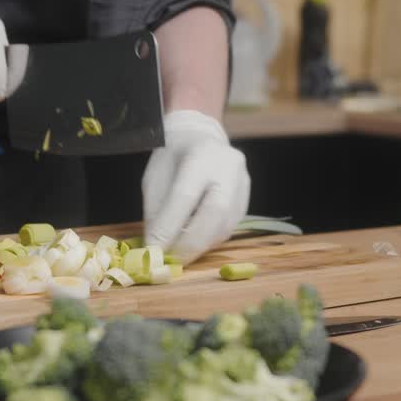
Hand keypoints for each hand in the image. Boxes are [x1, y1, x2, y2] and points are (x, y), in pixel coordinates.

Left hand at [143, 110, 249, 262]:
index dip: (169, 228)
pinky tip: (193, 243)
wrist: (199, 138)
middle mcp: (228, 167)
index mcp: (201, 154)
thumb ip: (156, 210)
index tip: (153, 251)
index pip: (185, 196)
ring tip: (178, 254)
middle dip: (190, 243)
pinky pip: (228, 227)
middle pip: (215, 212)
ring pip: (224, 225)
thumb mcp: (155, 176)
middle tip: (170, 262)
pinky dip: (208, 240)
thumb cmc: (172, 157)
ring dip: (199, 246)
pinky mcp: (246, 199)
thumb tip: (156, 247)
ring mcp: (242, 183)